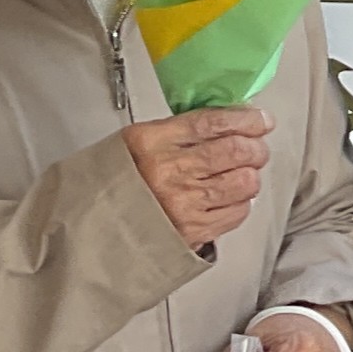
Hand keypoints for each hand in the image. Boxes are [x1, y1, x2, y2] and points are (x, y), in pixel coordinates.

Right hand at [125, 110, 271, 251]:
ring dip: (250, 175)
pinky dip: (241, 202)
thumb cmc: (115, 183)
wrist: (92, 228)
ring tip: (242, 173)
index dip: (245, 120)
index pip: (211, 123)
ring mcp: (183, 203)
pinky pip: (237, 212)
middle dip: (255, 148)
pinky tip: (229, 198)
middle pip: (235, 151)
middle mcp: (169, 171)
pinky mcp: (193, 231)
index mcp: (151, 142)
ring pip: (244, 182)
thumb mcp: (137, 142)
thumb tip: (229, 121)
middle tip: (256, 148)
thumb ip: (180, 130)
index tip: (260, 120)